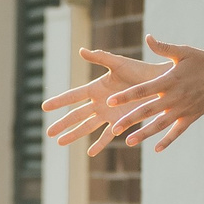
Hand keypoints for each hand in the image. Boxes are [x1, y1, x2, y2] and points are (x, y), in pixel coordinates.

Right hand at [42, 50, 163, 155]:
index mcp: (96, 88)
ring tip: (60, 143)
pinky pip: (107, 136)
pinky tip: (90, 153)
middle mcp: (100, 103)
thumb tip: (81, 50)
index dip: (59, 101)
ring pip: (87, 127)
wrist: (159, 84)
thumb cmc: (140, 71)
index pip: (73, 96)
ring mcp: (109, 115)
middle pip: (76, 115)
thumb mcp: (119, 63)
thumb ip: (100, 58)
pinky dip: (99, 144)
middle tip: (48, 132)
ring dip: (74, 135)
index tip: (44, 106)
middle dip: (62, 124)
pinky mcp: (121, 123)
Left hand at [103, 36, 203, 152]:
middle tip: (113, 128)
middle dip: (129, 120)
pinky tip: (156, 148)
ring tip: (129, 142)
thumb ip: (163, 48)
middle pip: (147, 110)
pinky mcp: (192, 117)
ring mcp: (183, 109)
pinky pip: (178, 131)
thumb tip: (148, 38)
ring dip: (144, 134)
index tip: (110, 100)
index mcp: (169, 80)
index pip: (142, 90)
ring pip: (160, 125)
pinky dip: (168, 140)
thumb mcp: (184, 51)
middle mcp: (174, 97)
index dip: (126, 96)